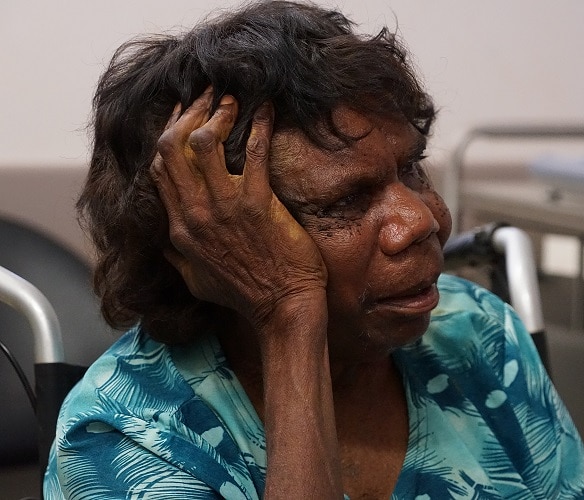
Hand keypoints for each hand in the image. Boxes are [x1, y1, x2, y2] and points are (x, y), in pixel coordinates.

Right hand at [151, 88, 327, 327]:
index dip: (167, 134)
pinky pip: (253, 152)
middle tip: (206, 94)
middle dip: (187, 112)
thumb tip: (163, 244)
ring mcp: (225, 207)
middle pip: (173, 147)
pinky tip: (267, 109)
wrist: (282, 307)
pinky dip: (259, 125)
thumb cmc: (245, 295)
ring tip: (232, 98)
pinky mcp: (258, 204)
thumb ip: (177, 258)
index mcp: (180, 228)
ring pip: (203, 142)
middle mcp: (195, 213)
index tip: (180, 114)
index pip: (159, 168)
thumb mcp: (196, 280)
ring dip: (218, 112)